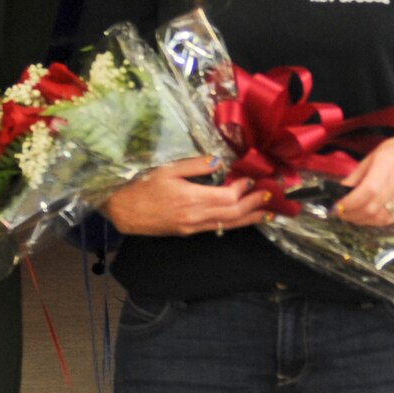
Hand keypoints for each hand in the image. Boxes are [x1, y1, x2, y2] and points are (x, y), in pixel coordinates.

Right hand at [101, 156, 270, 237]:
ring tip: (268, 214)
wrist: (123, 212)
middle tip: (271, 196)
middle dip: (254, 205)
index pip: (227, 197)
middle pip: (233, 214)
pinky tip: (242, 219)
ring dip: (249, 219)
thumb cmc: (142, 187)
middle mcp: (195, 216)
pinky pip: (216, 228)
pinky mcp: (188, 232)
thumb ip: (194, 165)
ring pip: (227, 225)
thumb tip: (218, 160)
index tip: (252, 179)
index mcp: (191, 198)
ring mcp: (192, 227)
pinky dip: (233, 223)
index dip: (242, 189)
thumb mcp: (166, 169)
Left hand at [332, 131, 393, 226]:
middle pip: (373, 207)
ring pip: (381, 217)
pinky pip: (391, 219)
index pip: (367, 191)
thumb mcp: (370, 158)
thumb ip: (355, 177)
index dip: (350, 203)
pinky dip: (375, 222)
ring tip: (351, 217)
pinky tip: (366, 218)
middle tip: (341, 214)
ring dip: (362, 220)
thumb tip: (339, 192)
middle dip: (352, 214)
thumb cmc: (392, 151)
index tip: (336, 207)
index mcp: (387, 165)